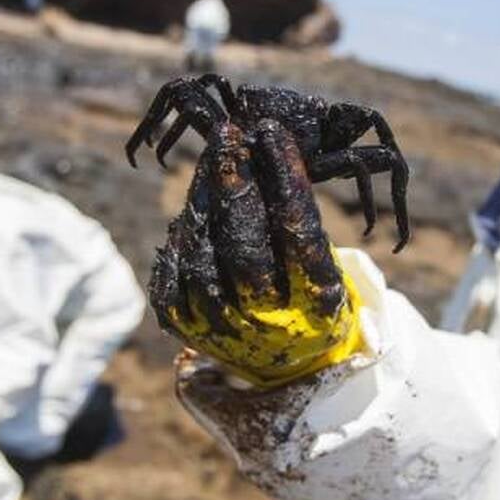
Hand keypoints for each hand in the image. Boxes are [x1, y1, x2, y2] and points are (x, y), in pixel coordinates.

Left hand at [149, 118, 364, 387]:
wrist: (289, 366)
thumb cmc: (309, 295)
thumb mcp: (325, 265)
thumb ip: (297, 220)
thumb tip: (262, 150)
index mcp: (315, 306)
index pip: (298, 232)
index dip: (283, 178)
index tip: (271, 132)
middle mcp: (267, 325)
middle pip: (243, 245)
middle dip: (234, 182)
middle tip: (229, 135)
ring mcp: (222, 330)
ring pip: (202, 254)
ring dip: (205, 199)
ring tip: (214, 160)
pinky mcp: (186, 329)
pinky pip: (174, 271)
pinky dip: (183, 233)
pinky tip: (197, 203)